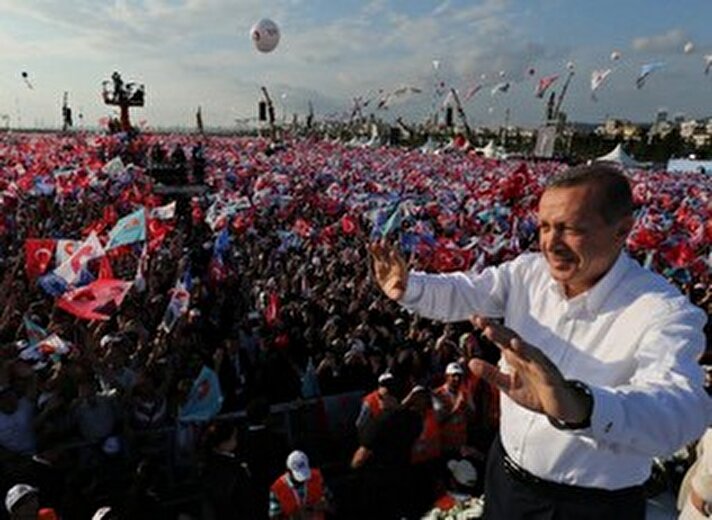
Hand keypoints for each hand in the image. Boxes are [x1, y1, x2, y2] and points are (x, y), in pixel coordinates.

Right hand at [368, 240, 407, 300]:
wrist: (395, 286)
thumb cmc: (398, 290)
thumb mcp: (398, 293)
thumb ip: (397, 293)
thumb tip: (398, 296)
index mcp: (400, 269)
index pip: (398, 261)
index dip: (395, 257)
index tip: (392, 252)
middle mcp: (393, 264)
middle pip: (390, 254)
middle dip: (387, 248)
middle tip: (384, 242)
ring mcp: (386, 262)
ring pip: (383, 253)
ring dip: (379, 247)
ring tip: (373, 243)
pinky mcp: (379, 263)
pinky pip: (376, 255)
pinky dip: (373, 250)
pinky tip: (368, 245)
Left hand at [468, 316, 591, 424]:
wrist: (559, 408)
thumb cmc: (535, 394)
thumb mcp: (508, 385)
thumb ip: (490, 374)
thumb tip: (470, 362)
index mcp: (516, 357)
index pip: (500, 338)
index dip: (488, 327)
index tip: (473, 317)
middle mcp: (526, 355)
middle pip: (508, 337)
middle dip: (493, 328)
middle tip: (478, 318)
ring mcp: (537, 362)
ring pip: (520, 345)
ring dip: (504, 336)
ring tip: (489, 329)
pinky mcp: (547, 372)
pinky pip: (537, 359)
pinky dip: (526, 350)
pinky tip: (516, 343)